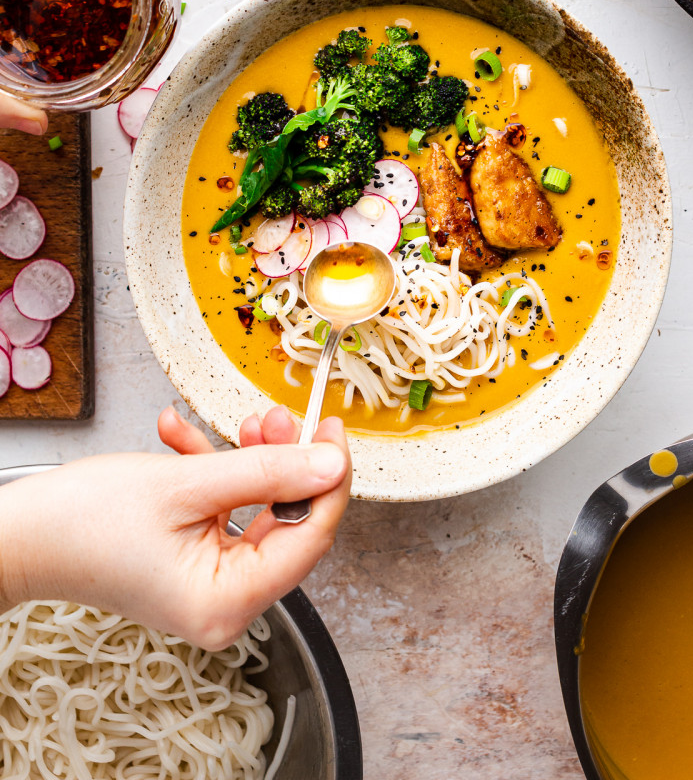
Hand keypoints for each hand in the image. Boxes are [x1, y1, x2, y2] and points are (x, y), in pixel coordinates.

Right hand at [0, 408, 350, 648]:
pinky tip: (181, 436)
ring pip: (253, 508)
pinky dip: (208, 470)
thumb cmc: (85, 521)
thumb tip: (330, 465)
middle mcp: (223, 603)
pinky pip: (220, 510)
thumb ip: (266, 471)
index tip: (334, 432)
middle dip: (279, 460)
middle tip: (275, 416)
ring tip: (229, 424)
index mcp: (227, 602)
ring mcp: (206, 584)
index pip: (309, 538)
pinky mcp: (190, 562)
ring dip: (243, 459)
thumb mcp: (187, 483)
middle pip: (283, 521)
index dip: (328, 479)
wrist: (20, 533)